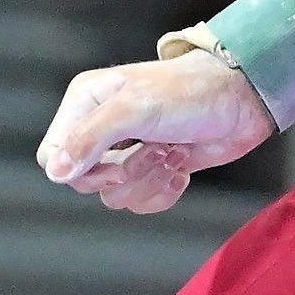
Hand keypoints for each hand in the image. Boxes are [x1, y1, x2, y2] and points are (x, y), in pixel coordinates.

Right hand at [34, 52, 274, 212]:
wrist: (242, 100)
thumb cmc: (189, 92)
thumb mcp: (134, 108)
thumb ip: (90, 138)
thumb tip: (56, 174)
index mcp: (86, 103)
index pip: (52, 155)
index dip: (79, 170)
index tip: (113, 163)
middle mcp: (102, 128)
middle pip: (84, 182)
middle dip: (125, 174)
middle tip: (156, 149)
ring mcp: (128, 151)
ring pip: (115, 197)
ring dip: (149, 181)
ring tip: (173, 153)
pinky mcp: (154, 170)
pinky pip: (142, 202)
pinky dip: (165, 192)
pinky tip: (182, 167)